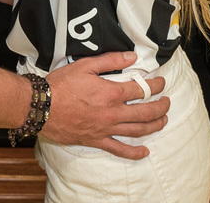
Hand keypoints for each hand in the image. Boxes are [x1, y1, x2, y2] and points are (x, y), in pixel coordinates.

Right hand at [41, 52, 169, 159]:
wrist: (42, 107)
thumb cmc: (61, 85)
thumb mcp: (85, 65)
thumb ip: (110, 60)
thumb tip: (132, 57)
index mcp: (111, 92)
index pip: (142, 89)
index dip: (156, 86)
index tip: (161, 83)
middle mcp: (113, 112)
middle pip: (146, 112)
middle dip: (161, 106)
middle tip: (167, 102)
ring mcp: (106, 128)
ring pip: (138, 130)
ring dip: (154, 126)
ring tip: (163, 121)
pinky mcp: (97, 140)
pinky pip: (119, 149)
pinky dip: (134, 153)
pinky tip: (144, 152)